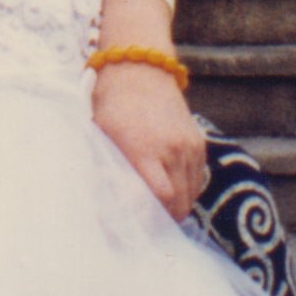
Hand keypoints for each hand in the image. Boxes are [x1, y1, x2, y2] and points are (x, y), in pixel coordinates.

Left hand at [90, 0, 208, 220]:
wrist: (140, 67)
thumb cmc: (112, 102)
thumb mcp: (100, 134)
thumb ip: (104, 167)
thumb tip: (97, 201)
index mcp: (145, 150)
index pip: (161, 199)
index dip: (152, 219)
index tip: (137, 228)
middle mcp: (172, 150)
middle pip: (179, 203)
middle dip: (165, 220)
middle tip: (147, 228)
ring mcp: (189, 146)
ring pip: (191, 194)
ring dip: (177, 207)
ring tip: (158, 213)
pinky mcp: (198, 142)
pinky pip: (198, 178)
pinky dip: (187, 190)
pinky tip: (171, 192)